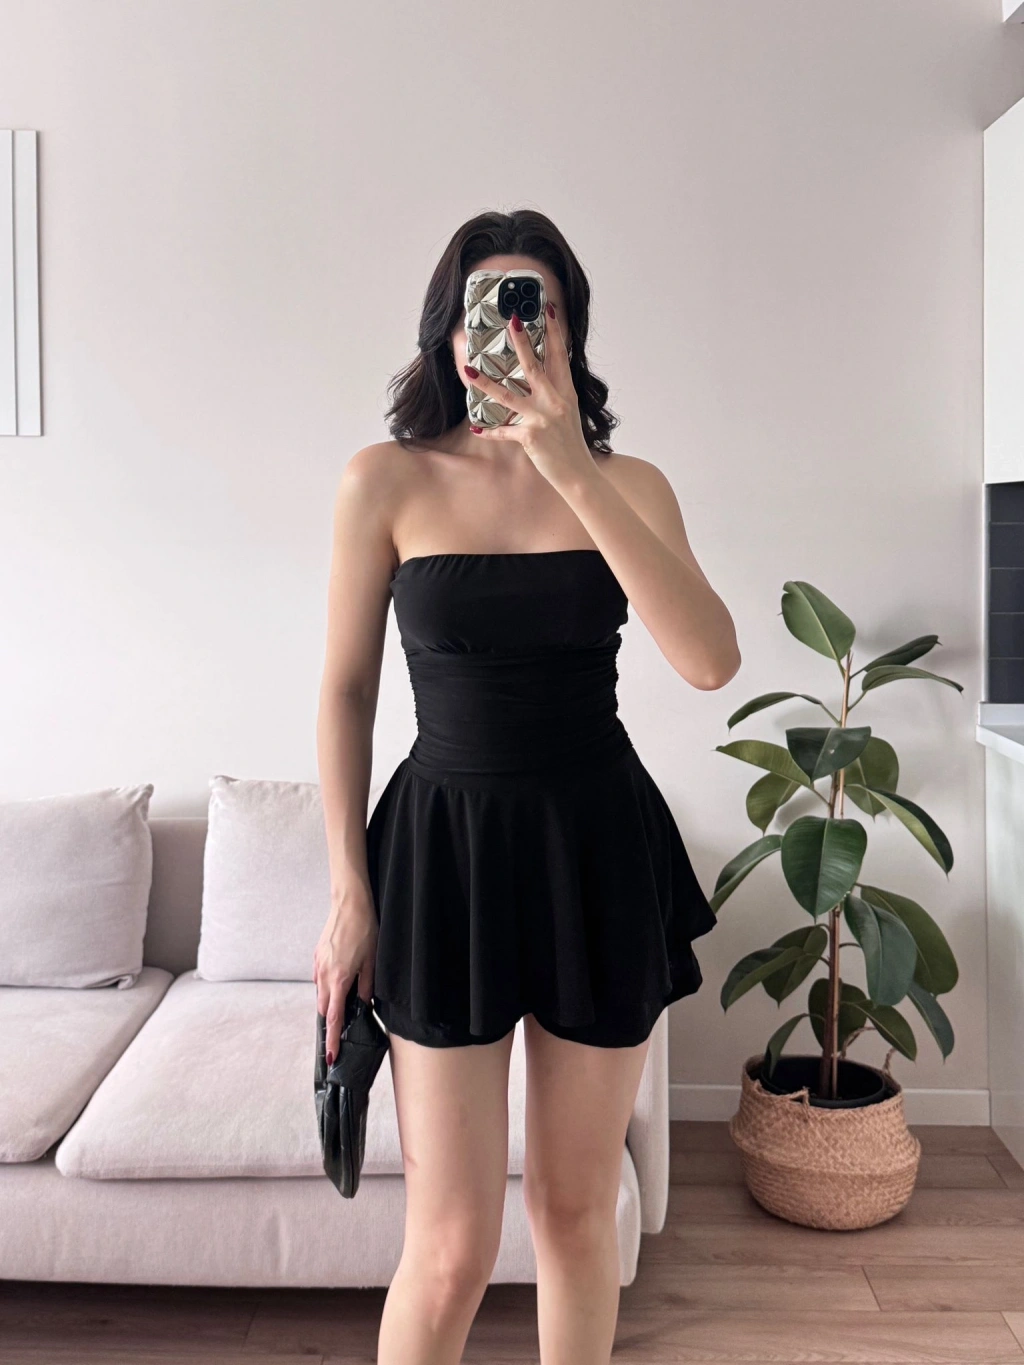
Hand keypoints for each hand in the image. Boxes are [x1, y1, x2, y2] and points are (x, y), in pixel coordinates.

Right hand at [313, 896, 377, 1066]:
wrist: (349, 903)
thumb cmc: (364, 929)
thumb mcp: (372, 961)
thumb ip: (366, 987)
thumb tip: (363, 1004)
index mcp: (339, 980)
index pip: (334, 1018)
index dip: (333, 1039)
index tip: (331, 1056)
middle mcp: (324, 975)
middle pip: (325, 1009)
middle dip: (333, 1021)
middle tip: (344, 1028)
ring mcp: (318, 965)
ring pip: (320, 995)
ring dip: (330, 1002)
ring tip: (346, 1000)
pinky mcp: (317, 956)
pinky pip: (319, 979)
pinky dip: (327, 986)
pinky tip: (340, 980)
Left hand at [463, 302, 596, 493]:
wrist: (578, 474)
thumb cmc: (571, 445)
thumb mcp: (569, 413)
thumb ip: (556, 393)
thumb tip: (542, 375)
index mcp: (566, 393)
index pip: (560, 356)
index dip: (554, 332)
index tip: (547, 309)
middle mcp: (555, 401)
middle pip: (534, 366)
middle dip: (521, 342)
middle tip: (511, 320)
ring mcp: (543, 418)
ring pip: (508, 396)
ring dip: (486, 383)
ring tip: (468, 371)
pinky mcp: (531, 437)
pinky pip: (505, 431)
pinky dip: (491, 432)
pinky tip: (477, 430)